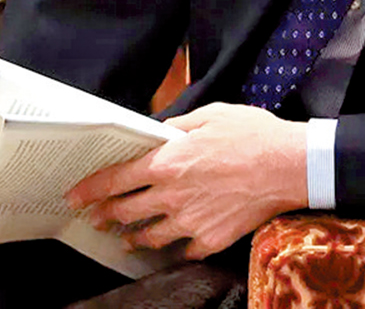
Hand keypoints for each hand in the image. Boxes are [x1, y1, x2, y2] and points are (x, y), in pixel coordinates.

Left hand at [65, 102, 306, 259]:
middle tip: (97, 218)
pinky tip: (171, 246)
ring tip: (127, 239)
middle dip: (105, 215)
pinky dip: (174, 248)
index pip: (115, 180)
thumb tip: (159, 132)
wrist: (289, 165)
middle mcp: (171, 195)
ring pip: (148, 236)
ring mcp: (189, 221)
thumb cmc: (254, 134)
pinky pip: (182, 250)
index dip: (90, 189)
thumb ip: (178, 125)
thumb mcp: (212, 115)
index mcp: (167, 162)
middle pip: (124, 211)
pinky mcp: (210, 239)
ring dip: (132, 237)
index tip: (75, 196)